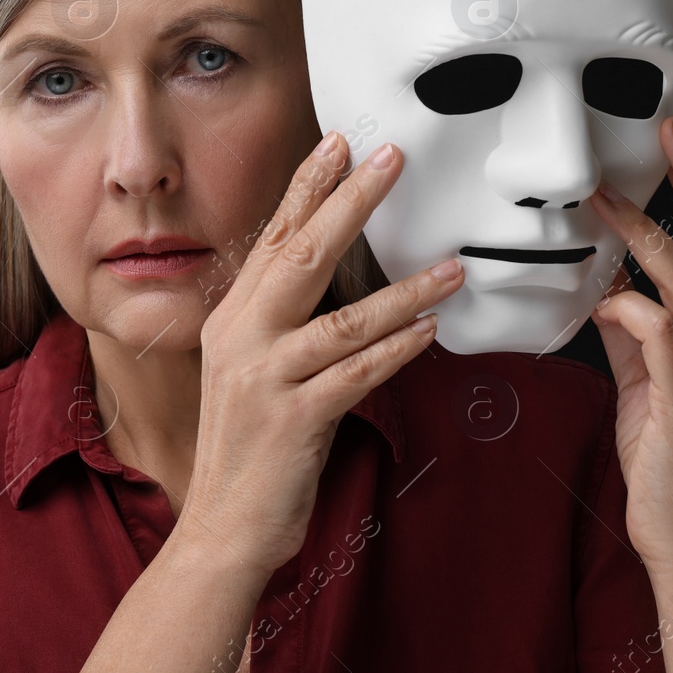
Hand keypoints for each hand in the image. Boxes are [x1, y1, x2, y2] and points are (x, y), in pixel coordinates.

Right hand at [177, 133, 465, 581]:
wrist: (220, 530)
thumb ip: (281, 326)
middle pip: (303, 254)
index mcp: (231, 320)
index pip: (274, 238)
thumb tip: (326, 279)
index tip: (338, 142)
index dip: (307, 187)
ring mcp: (264, 378)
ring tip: (452, 266)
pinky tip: (430, 330)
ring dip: (404, 289)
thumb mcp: (248, 373)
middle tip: (392, 158)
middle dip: (351, 201)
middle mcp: (240, 339)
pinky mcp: (293, 420)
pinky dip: (397, 349)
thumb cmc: (248, 452)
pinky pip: (356, 373)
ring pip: (342, 318)